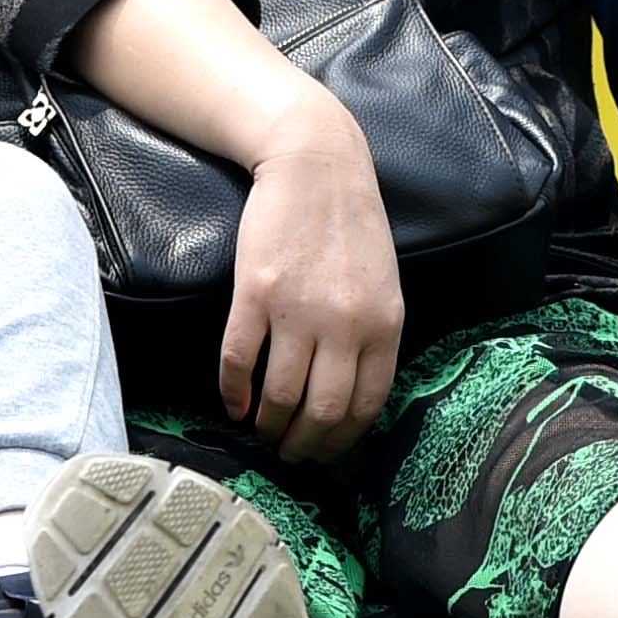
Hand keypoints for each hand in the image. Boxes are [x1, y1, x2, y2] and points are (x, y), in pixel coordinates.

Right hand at [220, 107, 404, 463]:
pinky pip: (240, 361)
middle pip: (322, 412)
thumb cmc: (350, 224)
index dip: (341, 440)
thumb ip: (373, 335)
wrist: (315, 164)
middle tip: (289, 453)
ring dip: (267, 425)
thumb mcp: (383, 283)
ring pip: (280, 395)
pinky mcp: (256, 293)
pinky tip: (233, 404)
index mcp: (384, 324)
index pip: (365, 405)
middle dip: (303, 445)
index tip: (324, 453)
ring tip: (261, 430)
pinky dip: (233, 393)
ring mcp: (298, 309)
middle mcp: (345, 323)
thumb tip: (351, 396)